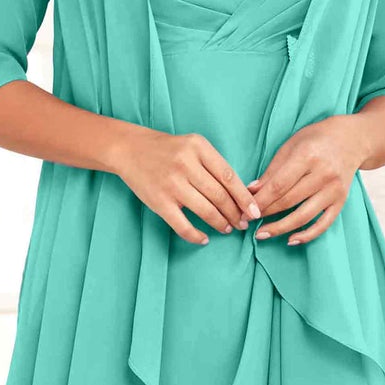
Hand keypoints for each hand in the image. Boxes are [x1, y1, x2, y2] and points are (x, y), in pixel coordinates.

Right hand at [111, 124, 259, 246]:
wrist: (129, 149)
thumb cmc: (167, 149)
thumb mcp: (193, 146)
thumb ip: (213, 164)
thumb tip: (240, 193)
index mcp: (199, 148)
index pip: (229, 177)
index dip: (244, 198)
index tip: (254, 211)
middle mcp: (186, 165)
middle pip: (220, 196)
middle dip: (235, 214)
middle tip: (243, 223)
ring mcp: (172, 184)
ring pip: (206, 211)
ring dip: (221, 224)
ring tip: (227, 229)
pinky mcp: (159, 202)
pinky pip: (183, 225)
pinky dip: (196, 236)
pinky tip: (205, 239)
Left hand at [250, 114, 367, 243]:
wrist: (352, 139)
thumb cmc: (316, 139)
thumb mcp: (291, 146)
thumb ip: (272, 170)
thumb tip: (251, 192)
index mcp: (307, 156)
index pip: (278, 185)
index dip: (260, 201)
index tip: (245, 210)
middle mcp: (323, 174)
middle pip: (288, 201)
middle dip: (265, 214)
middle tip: (247, 222)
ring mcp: (334, 189)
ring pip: (304, 216)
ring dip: (280, 228)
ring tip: (262, 234)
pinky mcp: (341, 201)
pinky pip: (324, 224)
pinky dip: (307, 235)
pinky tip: (291, 239)